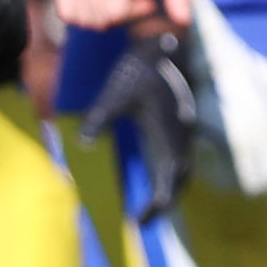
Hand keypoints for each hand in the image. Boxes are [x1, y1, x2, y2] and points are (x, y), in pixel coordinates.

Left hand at [78, 31, 196, 220]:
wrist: (162, 45)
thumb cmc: (137, 69)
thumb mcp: (114, 95)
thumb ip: (99, 120)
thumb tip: (82, 144)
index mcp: (169, 134)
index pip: (169, 180)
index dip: (157, 205)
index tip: (139, 221)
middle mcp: (182, 136)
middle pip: (180, 180)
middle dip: (164, 203)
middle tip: (143, 221)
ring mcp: (185, 130)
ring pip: (183, 169)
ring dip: (170, 189)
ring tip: (150, 206)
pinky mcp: (181, 123)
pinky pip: (180, 157)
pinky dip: (171, 173)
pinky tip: (156, 176)